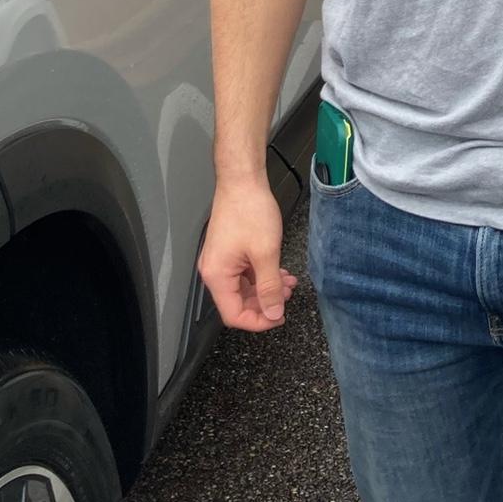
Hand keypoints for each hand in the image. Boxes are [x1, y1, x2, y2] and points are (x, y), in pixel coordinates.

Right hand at [198, 175, 298, 330]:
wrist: (243, 180)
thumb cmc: (249, 209)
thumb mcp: (266, 253)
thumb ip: (269, 287)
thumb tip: (272, 312)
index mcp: (217, 276)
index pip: (234, 315)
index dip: (258, 321)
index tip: (278, 317)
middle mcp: (214, 271)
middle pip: (238, 302)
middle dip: (265, 302)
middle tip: (286, 297)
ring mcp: (221, 260)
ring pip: (245, 287)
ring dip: (267, 287)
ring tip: (288, 283)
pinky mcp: (229, 250)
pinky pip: (245, 272)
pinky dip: (263, 274)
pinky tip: (279, 271)